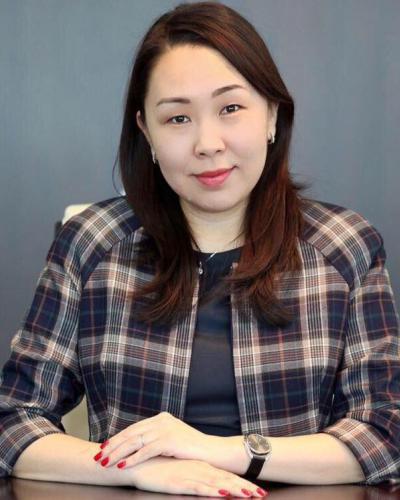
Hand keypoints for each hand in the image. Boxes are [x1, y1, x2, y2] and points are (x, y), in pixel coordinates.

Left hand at [94, 412, 212, 468]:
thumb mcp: (173, 439)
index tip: (104, 447)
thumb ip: (157, 439)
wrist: (213, 452)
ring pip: (135, 441)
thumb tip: (139, 446)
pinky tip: (121, 465)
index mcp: (162, 418)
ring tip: (105, 461)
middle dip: (113, 444)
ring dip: (118, 452)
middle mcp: (162, 420)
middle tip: (98, 455)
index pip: (135, 428)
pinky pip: (145, 450)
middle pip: (131, 432)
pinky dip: (132, 458)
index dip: (118, 438)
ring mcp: (165, 429)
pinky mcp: (169, 440)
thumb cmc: (193, 450)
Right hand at [130, 456, 267, 496]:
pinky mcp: (179, 482)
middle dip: (244, 487)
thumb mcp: (178, 470)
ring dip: (234, 489)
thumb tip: (204, 479)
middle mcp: (197, 469)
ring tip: (251, 495)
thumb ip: (192, 473)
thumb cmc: (157, 467)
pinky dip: (212, 491)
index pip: (223, 475)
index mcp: (199, 466)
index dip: (240, 482)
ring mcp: (189, 475)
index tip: (258, 490)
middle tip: (262, 494)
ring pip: (216, 483)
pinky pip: (198, 487)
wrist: (137, 463)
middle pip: (225, 479)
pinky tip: (223, 493)